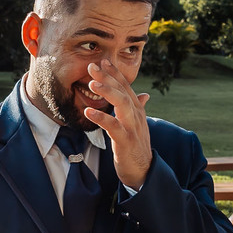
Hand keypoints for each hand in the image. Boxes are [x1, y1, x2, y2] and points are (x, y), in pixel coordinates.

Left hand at [82, 60, 151, 188]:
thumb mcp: (137, 126)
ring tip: (92, 84)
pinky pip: (114, 126)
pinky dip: (101, 117)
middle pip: (123, 90)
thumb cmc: (136, 148)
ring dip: (107, 92)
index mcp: (137, 110)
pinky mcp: (126, 141)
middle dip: (108, 77)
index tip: (103, 61)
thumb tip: (144, 95)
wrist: (144, 171)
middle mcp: (136, 115)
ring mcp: (133, 127)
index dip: (115, 73)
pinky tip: (88, 111)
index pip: (126, 87)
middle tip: (93, 66)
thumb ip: (137, 109)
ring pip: (122, 104)